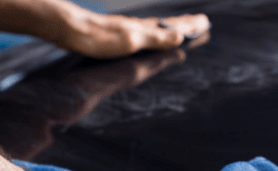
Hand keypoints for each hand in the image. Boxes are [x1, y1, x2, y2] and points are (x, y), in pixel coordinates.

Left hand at [56, 12, 210, 57]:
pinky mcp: (119, 35)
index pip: (175, 26)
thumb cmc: (100, 38)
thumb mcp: (132, 40)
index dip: (191, 26)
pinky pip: (146, 33)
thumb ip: (156, 38)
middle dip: (186, 24)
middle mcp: (140, 27)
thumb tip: (180, 36)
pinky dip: (156, 33)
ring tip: (182, 29)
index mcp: (147, 28)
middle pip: (169, 25)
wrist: (72, 30)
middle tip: (200, 22)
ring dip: (172, 28)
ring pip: (158, 28)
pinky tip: (151, 36)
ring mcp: (130, 30)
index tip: (206, 22)